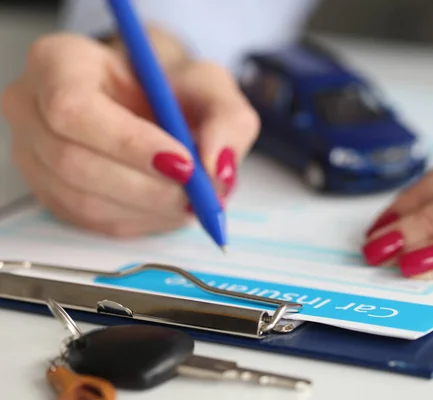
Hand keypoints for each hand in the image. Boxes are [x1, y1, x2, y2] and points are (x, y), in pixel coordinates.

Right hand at [1, 33, 258, 236]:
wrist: (151, 104)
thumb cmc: (170, 88)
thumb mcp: (209, 86)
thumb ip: (227, 118)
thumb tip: (220, 169)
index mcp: (59, 63)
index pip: (74, 109)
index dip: (129, 143)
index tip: (183, 163)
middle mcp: (33, 109)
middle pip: (75, 162)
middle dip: (148, 187)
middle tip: (199, 194)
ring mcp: (35, 156)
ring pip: (84, 200)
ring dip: (149, 209)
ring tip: (193, 202)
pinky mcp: (53, 194)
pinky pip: (93, 222)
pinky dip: (142, 221)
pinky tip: (170, 208)